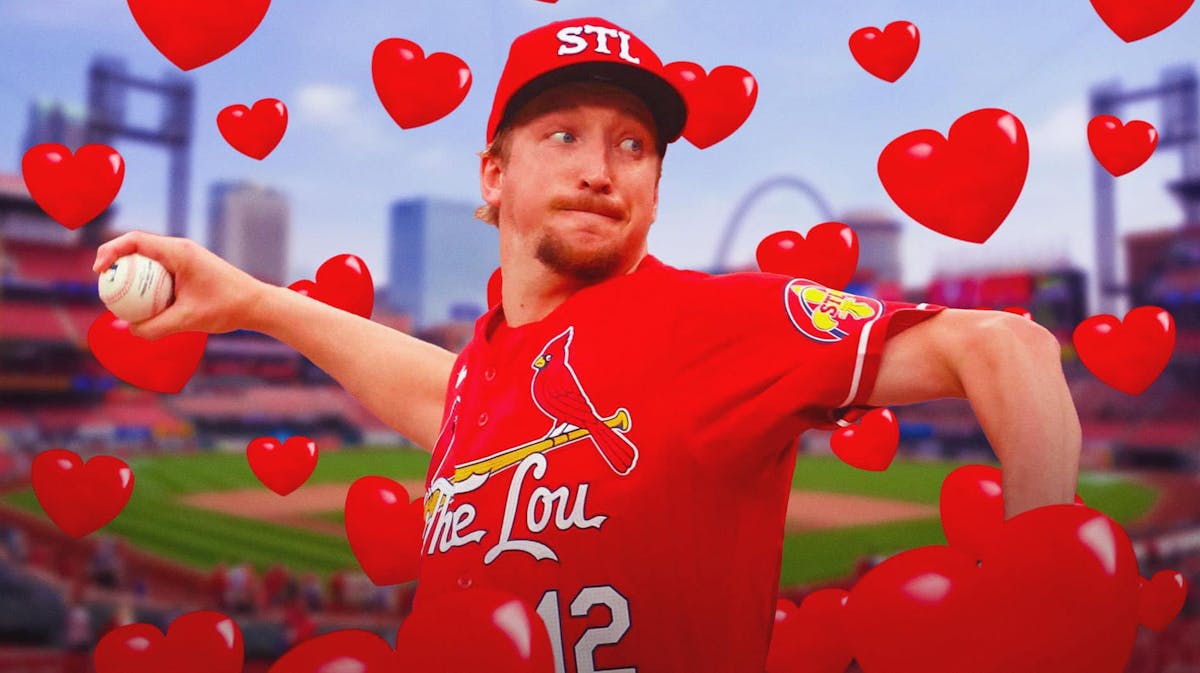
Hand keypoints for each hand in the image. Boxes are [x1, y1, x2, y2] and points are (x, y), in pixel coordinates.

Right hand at [93, 231, 271, 339]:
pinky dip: (148, 284)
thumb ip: (156, 327)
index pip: (135, 240)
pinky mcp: (190, 270)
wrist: (257, 305)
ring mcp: (186, 259)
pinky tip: (143, 305)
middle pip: (138, 248)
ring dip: (132, 275)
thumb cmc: (227, 308)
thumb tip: (130, 330)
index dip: (111, 251)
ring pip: (149, 261)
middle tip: (104, 287)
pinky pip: (161, 272)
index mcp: (180, 251)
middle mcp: (181, 250)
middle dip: (116, 264)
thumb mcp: (188, 321)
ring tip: (120, 298)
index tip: (99, 271)